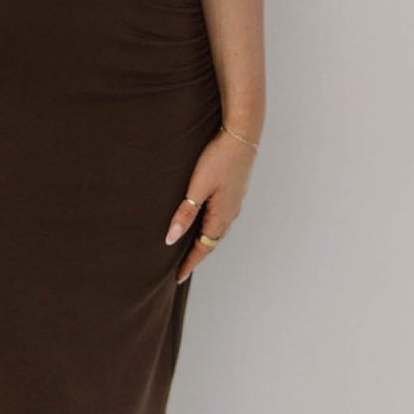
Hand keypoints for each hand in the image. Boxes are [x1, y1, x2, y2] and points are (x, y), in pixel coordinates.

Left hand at [165, 127, 255, 284]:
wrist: (242, 135)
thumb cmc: (218, 159)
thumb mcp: (197, 186)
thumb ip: (185, 212)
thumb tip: (171, 239)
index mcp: (221, 216)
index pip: (203, 248)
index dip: (189, 263)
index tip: (177, 277)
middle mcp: (230, 213)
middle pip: (211, 242)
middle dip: (196, 255)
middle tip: (181, 267)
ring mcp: (234, 202)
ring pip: (217, 229)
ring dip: (203, 240)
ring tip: (189, 247)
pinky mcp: (233, 191)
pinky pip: (220, 217)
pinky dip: (209, 226)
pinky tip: (202, 219)